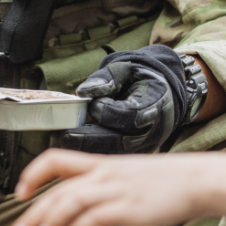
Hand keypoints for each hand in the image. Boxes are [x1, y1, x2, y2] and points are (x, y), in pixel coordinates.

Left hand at [12, 149, 225, 225]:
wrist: (195, 180)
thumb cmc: (165, 183)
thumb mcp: (129, 184)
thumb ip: (106, 204)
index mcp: (101, 164)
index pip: (56, 159)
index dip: (34, 174)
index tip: (20, 191)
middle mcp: (103, 174)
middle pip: (58, 189)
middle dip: (33, 211)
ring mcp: (115, 189)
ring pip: (70, 200)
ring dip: (49, 221)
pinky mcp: (126, 207)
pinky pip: (92, 218)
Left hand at [59, 45, 187, 153]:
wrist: (160, 93)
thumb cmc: (140, 78)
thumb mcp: (126, 69)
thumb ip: (106, 78)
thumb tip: (83, 91)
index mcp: (156, 102)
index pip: (131, 115)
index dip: (108, 112)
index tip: (91, 104)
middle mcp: (154, 129)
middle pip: (123, 141)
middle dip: (92, 139)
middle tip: (65, 135)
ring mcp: (147, 145)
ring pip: (116, 153)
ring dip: (89, 148)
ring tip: (65, 140)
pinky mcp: (136, 154)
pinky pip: (114, 156)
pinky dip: (94, 152)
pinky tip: (76, 144)